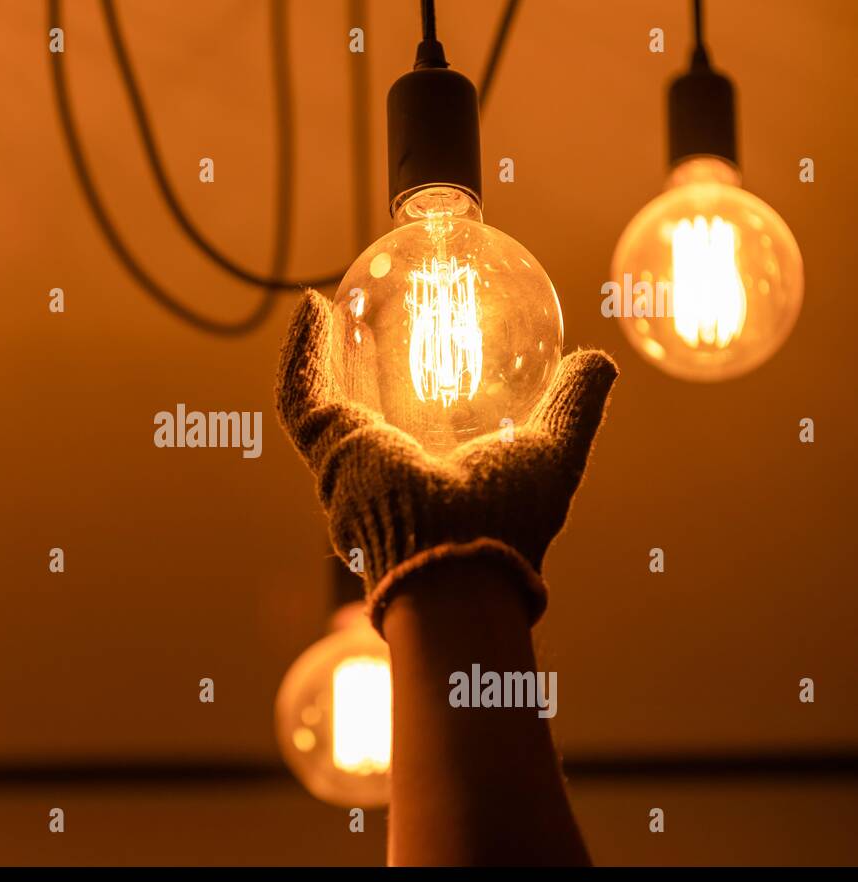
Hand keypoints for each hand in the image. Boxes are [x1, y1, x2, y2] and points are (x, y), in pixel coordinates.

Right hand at [275, 290, 618, 629]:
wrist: (458, 558)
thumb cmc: (507, 518)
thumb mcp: (556, 450)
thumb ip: (574, 403)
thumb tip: (596, 360)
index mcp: (429, 476)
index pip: (413, 419)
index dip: (408, 381)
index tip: (419, 340)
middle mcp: (381, 473)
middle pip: (360, 407)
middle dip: (356, 364)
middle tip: (366, 318)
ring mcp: (346, 463)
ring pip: (324, 397)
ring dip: (320, 351)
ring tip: (327, 307)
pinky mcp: (328, 447)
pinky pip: (304, 392)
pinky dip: (302, 350)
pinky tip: (311, 308)